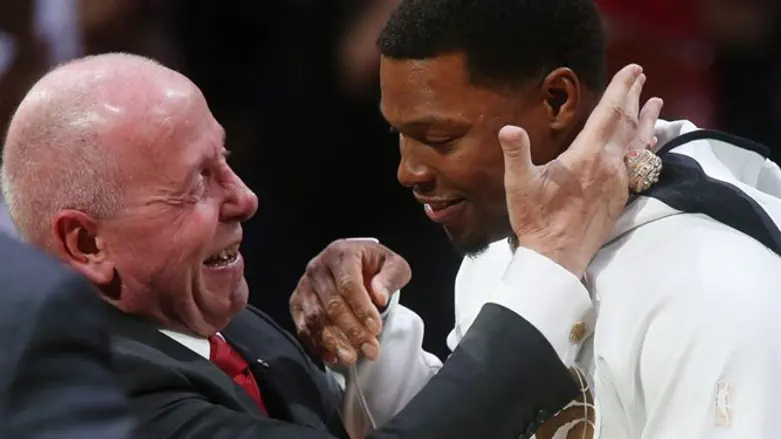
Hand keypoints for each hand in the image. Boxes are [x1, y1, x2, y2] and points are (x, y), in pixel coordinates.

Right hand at [290, 238, 411, 364]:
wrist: (353, 262)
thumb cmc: (373, 265)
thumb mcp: (393, 265)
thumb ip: (390, 278)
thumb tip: (379, 297)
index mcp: (341, 253)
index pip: (348, 285)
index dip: (362, 309)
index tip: (375, 328)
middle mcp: (318, 268)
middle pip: (332, 304)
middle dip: (351, 331)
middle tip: (369, 350)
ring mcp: (304, 286)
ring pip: (315, 318)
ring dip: (333, 342)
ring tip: (351, 358)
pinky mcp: (297, 302)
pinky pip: (303, 327)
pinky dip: (317, 345)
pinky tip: (333, 356)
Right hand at [499, 64, 662, 275]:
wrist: (557, 259)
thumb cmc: (536, 220)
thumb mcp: (519, 185)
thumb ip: (516, 154)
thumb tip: (508, 129)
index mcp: (587, 156)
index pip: (609, 114)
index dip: (621, 89)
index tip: (632, 70)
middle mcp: (609, 165)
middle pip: (626, 123)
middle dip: (634, 97)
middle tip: (640, 76)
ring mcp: (619, 182)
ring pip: (637, 143)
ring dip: (645, 119)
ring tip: (655, 102)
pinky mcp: (620, 197)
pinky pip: (638, 163)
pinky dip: (643, 145)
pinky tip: (646, 143)